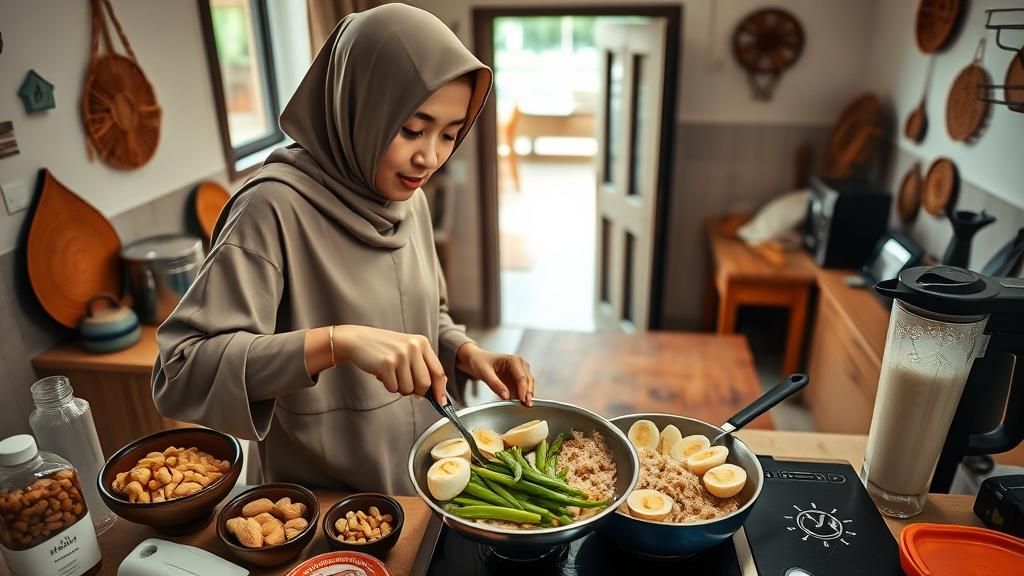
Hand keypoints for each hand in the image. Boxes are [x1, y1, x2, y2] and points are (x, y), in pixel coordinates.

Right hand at [333, 325, 447, 402]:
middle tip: (405, 384)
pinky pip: (393, 388)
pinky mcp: (386, 364)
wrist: (358, 339)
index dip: (440, 389)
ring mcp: (400, 355)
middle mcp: (413, 347)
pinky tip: (383, 373)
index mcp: (422, 343)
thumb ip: (423, 366)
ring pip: (408, 389)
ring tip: (392, 374)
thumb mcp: (408, 350)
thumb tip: (437, 390)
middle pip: (425, 384)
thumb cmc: (384, 348)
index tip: (440, 401)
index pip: (438, 371)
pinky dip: (388, 386)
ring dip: (399, 388)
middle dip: (416, 391)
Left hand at [456, 343, 535, 405]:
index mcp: (513, 360)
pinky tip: (519, 402)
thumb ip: (495, 384)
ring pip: (528, 385)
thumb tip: (505, 395)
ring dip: (527, 395)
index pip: (521, 377)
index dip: (524, 389)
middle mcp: (519, 364)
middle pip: (528, 381)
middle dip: (528, 393)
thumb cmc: (480, 361)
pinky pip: (522, 388)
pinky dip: (521, 395)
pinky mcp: (516, 379)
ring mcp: (519, 372)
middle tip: (526, 404)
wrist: (476, 360)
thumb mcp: (484, 372)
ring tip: (525, 405)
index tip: (523, 399)